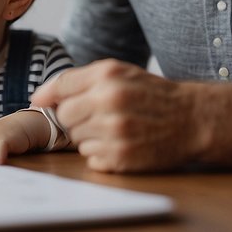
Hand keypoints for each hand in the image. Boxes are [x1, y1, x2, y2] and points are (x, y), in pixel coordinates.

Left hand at [30, 60, 201, 172]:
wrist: (192, 119)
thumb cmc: (150, 94)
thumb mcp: (119, 72)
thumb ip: (79, 80)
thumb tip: (39, 97)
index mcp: (107, 76)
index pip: (61, 87)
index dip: (51, 96)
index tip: (45, 103)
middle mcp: (109, 102)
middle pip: (64, 116)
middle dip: (76, 117)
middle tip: (98, 116)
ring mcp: (115, 132)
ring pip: (76, 139)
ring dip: (90, 136)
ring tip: (116, 129)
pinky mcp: (121, 158)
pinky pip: (90, 158)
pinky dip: (101, 154)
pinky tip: (121, 144)